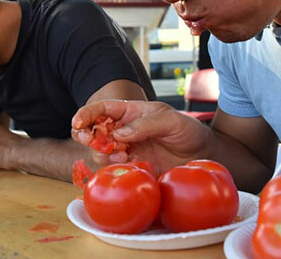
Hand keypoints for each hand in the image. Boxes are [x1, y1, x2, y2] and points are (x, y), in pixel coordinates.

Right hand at [71, 100, 212, 175]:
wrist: (201, 155)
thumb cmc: (187, 131)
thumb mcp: (171, 120)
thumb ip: (146, 124)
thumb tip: (119, 134)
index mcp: (130, 113)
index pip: (101, 109)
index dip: (86, 113)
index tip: (78, 122)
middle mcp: (122, 131)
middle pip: (92, 132)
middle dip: (85, 135)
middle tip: (93, 141)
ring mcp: (125, 150)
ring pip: (98, 153)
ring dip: (103, 155)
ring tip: (123, 156)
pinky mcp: (131, 169)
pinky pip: (112, 171)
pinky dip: (112, 170)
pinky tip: (128, 166)